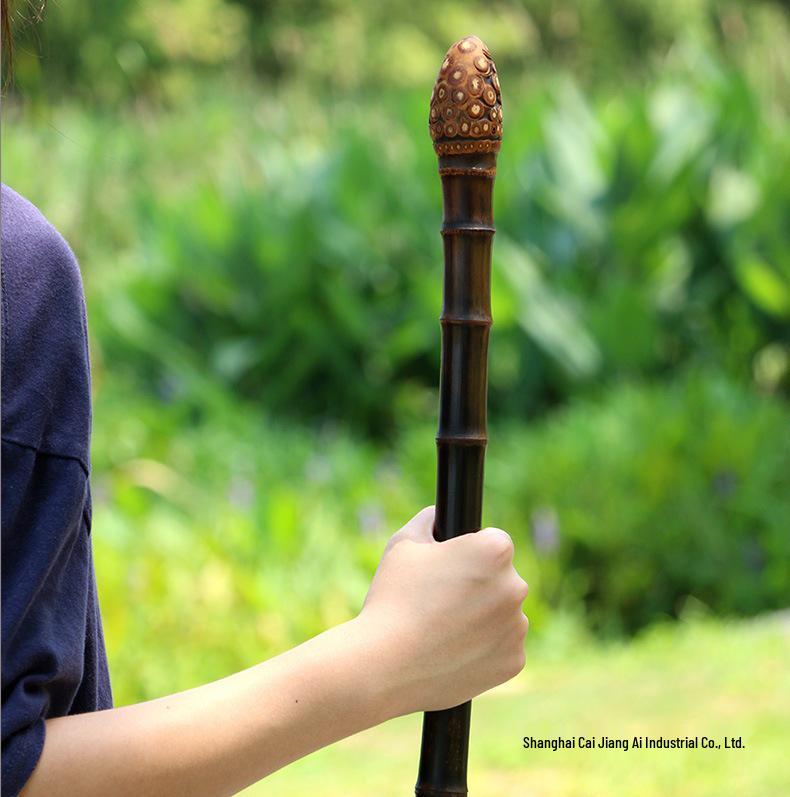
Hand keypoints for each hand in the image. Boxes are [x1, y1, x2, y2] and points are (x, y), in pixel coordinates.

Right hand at [358, 505, 528, 714]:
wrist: (385, 666)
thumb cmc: (393, 598)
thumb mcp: (403, 544)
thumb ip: (427, 520)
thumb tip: (438, 515)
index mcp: (494, 551)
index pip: (494, 541)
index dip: (470, 552)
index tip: (451, 567)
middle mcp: (515, 587)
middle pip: (501, 578)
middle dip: (479, 585)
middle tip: (442, 600)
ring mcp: (517, 627)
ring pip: (503, 614)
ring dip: (484, 617)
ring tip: (444, 628)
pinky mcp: (513, 662)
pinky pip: (503, 648)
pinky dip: (485, 649)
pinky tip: (454, 651)